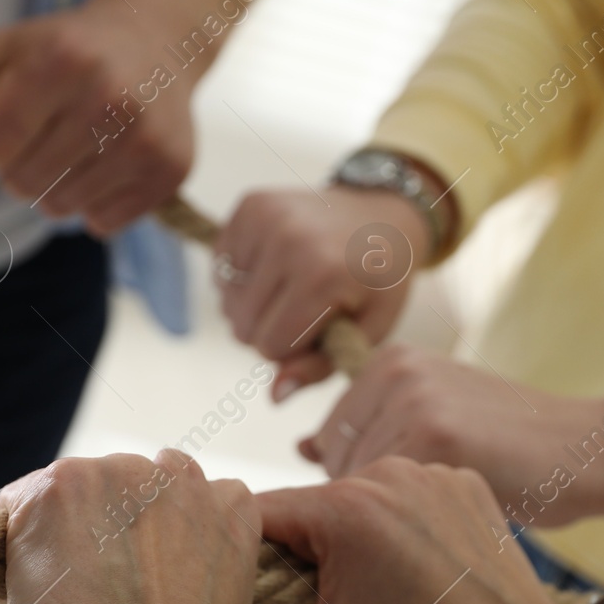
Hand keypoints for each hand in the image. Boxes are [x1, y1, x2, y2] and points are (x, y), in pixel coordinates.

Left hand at [0, 0, 194, 235]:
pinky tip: (106, 164)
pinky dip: (93, 204)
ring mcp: (144, 139)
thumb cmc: (63, 49)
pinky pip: (101, 224)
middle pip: (22, 184)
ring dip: (53, 188)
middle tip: (41, 136)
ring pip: (59, 209)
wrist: (155, 40)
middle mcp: (109, 98)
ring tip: (74, 148)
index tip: (4, 124)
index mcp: (61, 59)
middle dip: (18, 167)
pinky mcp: (171, 171)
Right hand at [0, 451, 259, 603]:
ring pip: (164, 483)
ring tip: (160, 581)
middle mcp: (116, 471)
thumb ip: (41, 560)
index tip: (61, 574)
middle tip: (113, 587)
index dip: (48, 538)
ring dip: (160, 517)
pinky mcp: (230, 510)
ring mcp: (178, 487)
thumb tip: (68, 563)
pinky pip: (221, 502)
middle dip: (105, 526)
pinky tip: (202, 577)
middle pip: (106, 486)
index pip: (40, 497)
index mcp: (52, 489)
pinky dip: (213, 531)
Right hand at [215, 186, 428, 399]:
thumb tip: (273, 398)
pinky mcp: (248, 206)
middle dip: (270, 331)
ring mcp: (264, 217)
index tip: (318, 332)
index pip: (269, 347)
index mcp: (322, 274)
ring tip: (290, 290)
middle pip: (243, 327)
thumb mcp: (366, 331)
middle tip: (305, 311)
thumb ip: (319, 367)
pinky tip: (274, 269)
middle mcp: (288, 239)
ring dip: (254, 307)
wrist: (382, 215)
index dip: (292, 351)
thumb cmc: (377, 281)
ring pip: (227, 302)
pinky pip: (221, 269)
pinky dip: (242, 278)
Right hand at [247, 457, 579, 603]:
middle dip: (303, 554)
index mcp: (345, 510)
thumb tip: (240, 600)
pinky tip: (418, 578)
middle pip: (309, 507)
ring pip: (356, 501)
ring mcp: (430, 473)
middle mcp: (387, 472)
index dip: (247, 558)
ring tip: (380, 597)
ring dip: (351, 541)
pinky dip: (398, 532)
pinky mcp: (463, 482)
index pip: (257, 515)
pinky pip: (404, 499)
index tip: (262, 598)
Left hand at [303, 344, 603, 527]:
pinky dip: (415, 521)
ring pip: (358, 486)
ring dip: (393, 515)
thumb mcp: (434, 417)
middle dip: (373, 498)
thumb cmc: (508, 448)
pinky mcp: (434, 436)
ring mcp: (413, 400)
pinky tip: (457, 513)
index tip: (412, 490)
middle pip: (337, 463)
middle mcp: (395, 371)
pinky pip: (388, 500)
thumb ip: (371, 427)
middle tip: (434, 504)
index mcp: (390, 360)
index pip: (330, 440)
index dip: (364, 481)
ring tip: (447, 506)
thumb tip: (301, 448)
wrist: (587, 450)